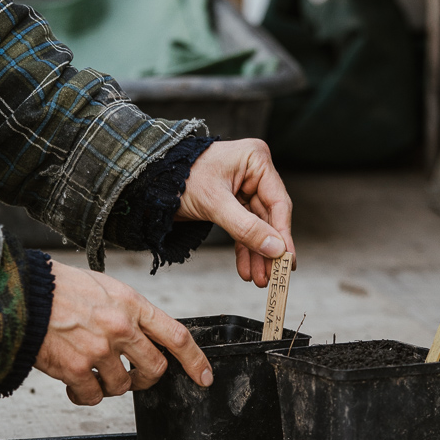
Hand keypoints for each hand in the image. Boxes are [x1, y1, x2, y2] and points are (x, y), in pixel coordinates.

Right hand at [35, 261, 212, 405]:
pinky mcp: (75, 369)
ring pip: (122, 386)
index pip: (176, 336)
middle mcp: (121, 328)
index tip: (203, 377)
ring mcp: (99, 350)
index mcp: (132, 305)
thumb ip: (130, 312)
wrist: (25, 295)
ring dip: (110, 385)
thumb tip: (143, 335)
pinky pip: (92, 397)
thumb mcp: (107, 288)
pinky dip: (84, 395)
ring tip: (92, 371)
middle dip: (148, 378)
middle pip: (155, 368)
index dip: (195, 360)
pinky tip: (74, 383)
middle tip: (135, 377)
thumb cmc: (62, 289)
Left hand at [176, 138, 294, 286]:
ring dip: (257, 255)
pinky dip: (244, 250)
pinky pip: (243, 229)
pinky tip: (246, 270)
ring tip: (260, 280)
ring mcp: (243, 188)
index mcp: (256, 160)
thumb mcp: (214, 203)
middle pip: (269, 218)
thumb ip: (246, 227)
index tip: (287, 260)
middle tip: (274, 276)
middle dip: (268, 250)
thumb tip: (275, 249)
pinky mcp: (232, 203)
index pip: (278, 203)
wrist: (152, 180)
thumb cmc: (181, 177)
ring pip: (257, 227)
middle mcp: (254, 173)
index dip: (283, 235)